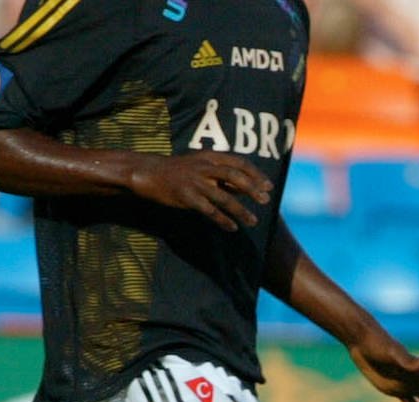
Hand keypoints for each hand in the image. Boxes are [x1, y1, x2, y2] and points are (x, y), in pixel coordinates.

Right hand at [128, 153, 272, 230]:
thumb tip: (249, 187)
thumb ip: (224, 176)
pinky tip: (232, 228)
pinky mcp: (186, 197)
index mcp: (210, 157)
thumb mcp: (202, 166)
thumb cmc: (180, 171)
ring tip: (253, 221)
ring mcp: (195, 182)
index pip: (239, 163)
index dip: (256, 174)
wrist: (148, 173)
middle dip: (252, 189)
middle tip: (266, 201)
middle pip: (234, 176)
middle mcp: (204, 167)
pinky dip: (223, 220)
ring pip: (223, 197)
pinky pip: (209, 210)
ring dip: (241, 211)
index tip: (269, 186)